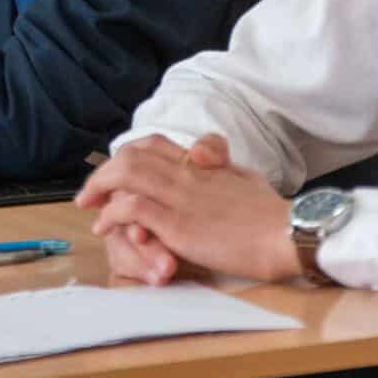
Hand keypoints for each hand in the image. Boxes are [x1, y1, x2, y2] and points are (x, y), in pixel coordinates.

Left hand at [77, 134, 301, 284]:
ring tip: (88, 206)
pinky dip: (111, 215)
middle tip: (90, 192)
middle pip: (132, 154)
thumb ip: (220, 166)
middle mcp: (187, 172)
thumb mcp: (245, 177)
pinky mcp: (177, 222)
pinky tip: (104, 226)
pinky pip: (132, 208)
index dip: (128, 154)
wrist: (288, 234)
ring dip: (99, 188)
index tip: (114, 171)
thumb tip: (204, 157)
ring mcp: (180, 195)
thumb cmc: (273, 215)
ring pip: (126, 173)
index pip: (155, 143)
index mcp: (202, 163)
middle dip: (103, 172)